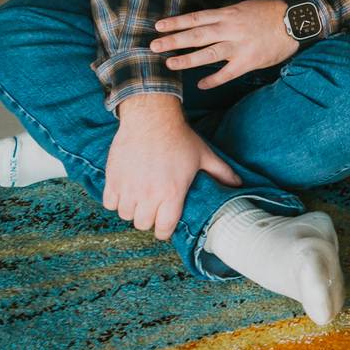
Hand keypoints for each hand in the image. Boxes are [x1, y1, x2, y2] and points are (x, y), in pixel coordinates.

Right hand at [102, 93, 239, 239]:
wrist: (151, 118)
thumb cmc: (179, 138)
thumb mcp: (204, 155)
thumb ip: (222, 173)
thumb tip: (239, 185)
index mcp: (171, 194)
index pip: (164, 229)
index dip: (165, 230)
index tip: (166, 224)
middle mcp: (147, 195)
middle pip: (143, 224)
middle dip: (150, 218)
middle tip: (154, 206)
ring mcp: (128, 189)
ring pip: (126, 215)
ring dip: (133, 209)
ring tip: (141, 197)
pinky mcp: (112, 180)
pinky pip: (109, 203)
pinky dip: (116, 200)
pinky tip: (126, 190)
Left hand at [151, 0, 298, 89]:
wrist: (295, 22)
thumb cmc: (270, 14)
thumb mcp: (245, 8)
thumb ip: (225, 16)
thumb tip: (204, 22)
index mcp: (229, 14)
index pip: (196, 18)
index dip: (176, 22)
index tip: (158, 26)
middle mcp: (231, 29)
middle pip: (197, 35)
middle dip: (174, 40)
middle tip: (154, 45)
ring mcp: (239, 45)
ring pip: (208, 53)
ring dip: (187, 59)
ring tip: (170, 64)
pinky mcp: (249, 60)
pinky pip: (227, 73)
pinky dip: (213, 79)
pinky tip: (201, 85)